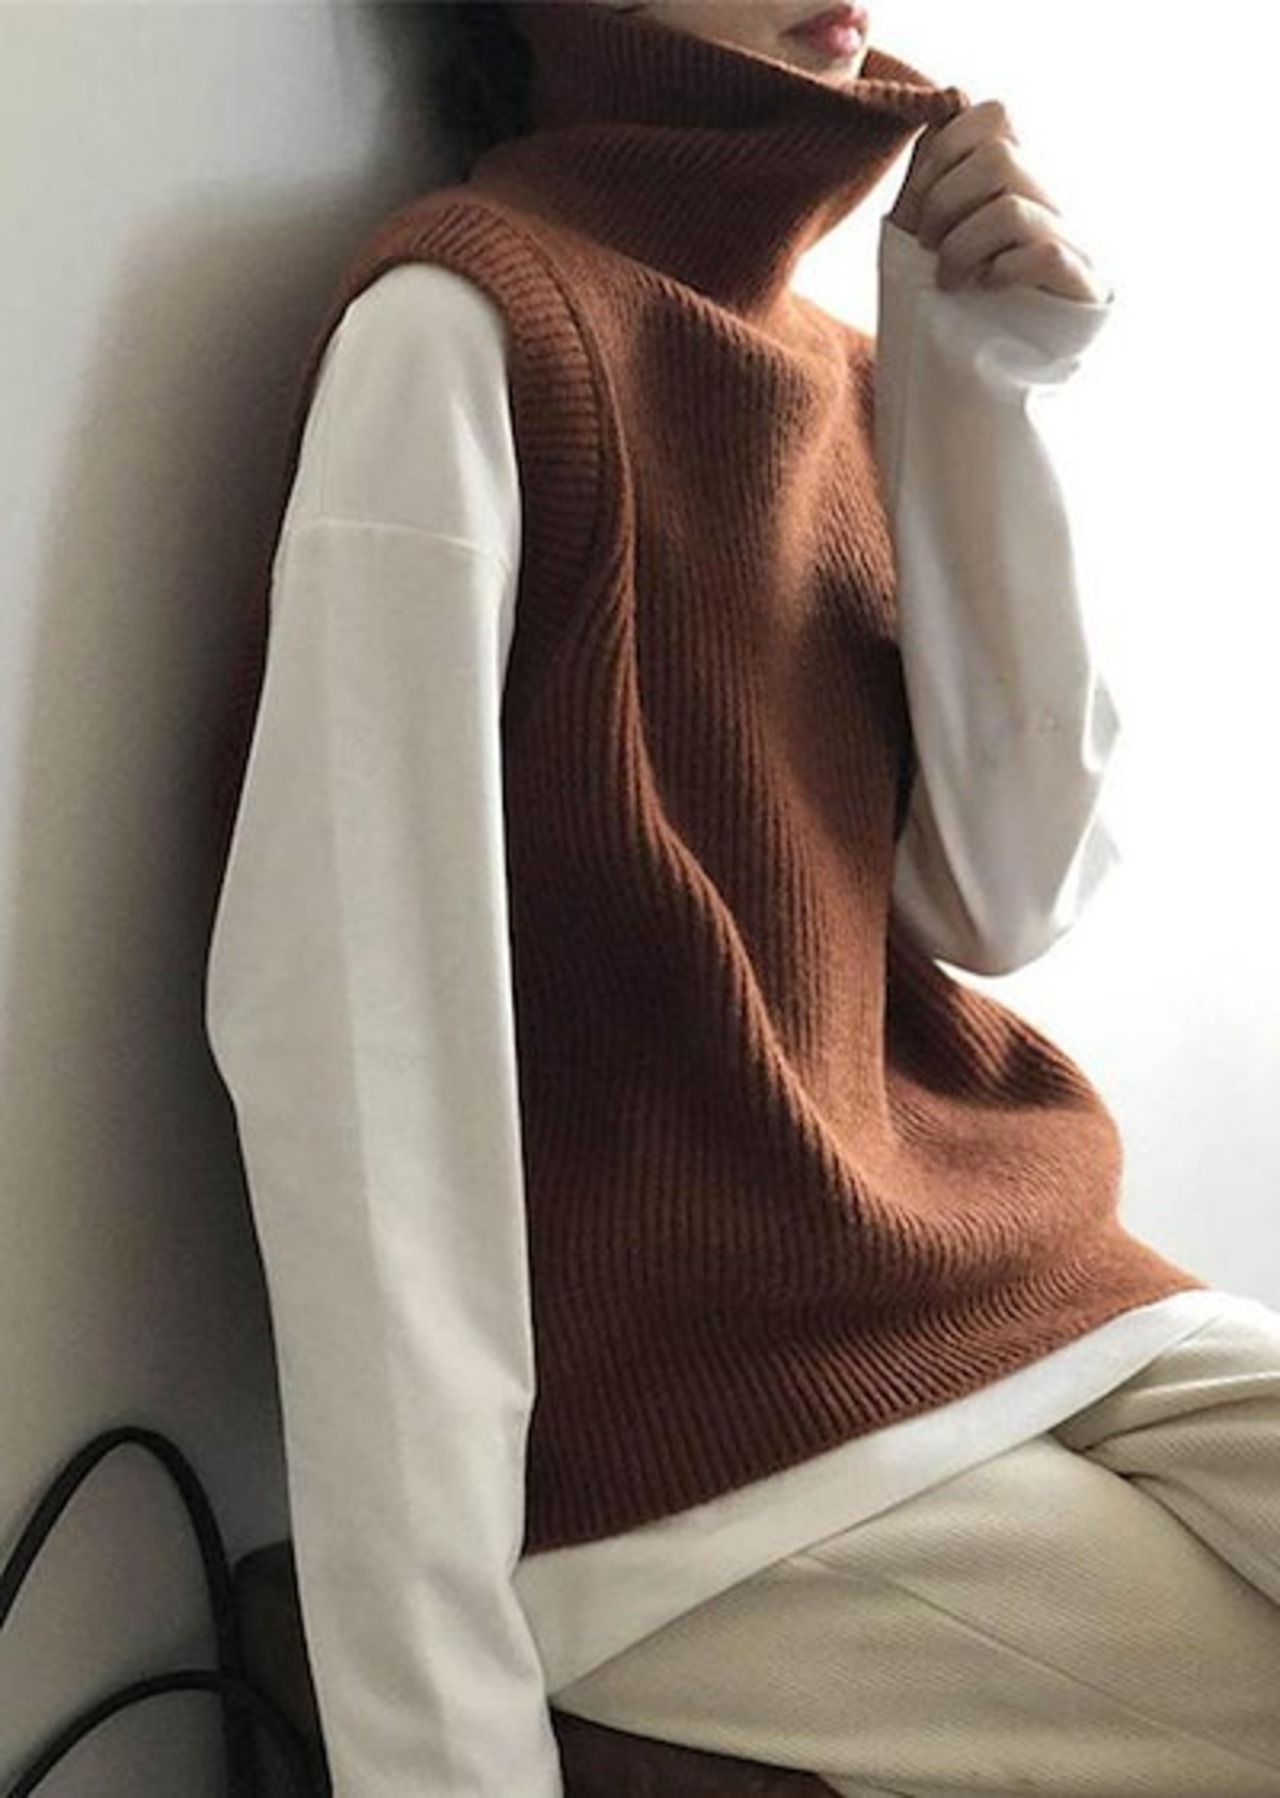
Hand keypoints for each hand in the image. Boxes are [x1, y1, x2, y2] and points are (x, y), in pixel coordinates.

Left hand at [888, 99, 1109, 303]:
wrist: (987, 372)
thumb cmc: (956, 298)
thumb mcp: (932, 232)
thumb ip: (933, 175)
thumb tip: (939, 110)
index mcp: (1013, 178)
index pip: (993, 115)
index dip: (942, 151)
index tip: (914, 209)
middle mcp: (1045, 198)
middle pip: (999, 155)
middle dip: (944, 202)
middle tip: (926, 246)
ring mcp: (1067, 239)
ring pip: (1012, 207)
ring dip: (962, 245)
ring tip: (949, 279)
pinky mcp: (1079, 282)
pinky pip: (1043, 255)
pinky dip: (1002, 272)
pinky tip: (988, 289)